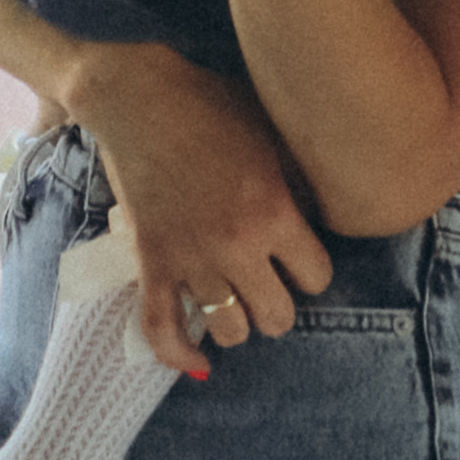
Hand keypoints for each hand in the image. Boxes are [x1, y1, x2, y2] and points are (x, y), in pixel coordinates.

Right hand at [58, 37, 332, 375]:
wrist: (138, 98)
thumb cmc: (211, 106)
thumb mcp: (270, 136)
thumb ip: (297, 182)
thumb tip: (320, 215)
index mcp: (273, 213)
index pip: (316, 278)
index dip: (313, 271)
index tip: (302, 260)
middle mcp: (235, 246)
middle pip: (277, 317)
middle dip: (280, 305)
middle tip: (271, 286)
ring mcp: (190, 259)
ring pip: (229, 330)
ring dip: (238, 323)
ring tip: (237, 303)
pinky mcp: (151, 262)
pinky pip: (161, 328)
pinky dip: (177, 354)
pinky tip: (196, 361)